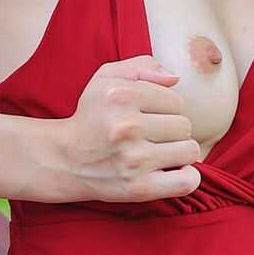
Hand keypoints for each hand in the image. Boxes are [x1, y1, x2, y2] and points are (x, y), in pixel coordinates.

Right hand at [60, 54, 205, 201]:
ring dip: (180, 152)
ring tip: (162, 152)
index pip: (176, 101)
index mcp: (121, 95)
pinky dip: (188, 177)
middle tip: (153, 137)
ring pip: (189, 150)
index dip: (166, 109)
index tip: (149, 117)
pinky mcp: (139, 187)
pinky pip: (186, 181)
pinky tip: (173, 170)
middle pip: (184, 126)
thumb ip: (141, 67)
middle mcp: (127, 126)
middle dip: (173, 131)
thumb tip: (175, 78)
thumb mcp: (105, 79)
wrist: (64, 159)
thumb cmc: (91, 117)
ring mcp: (134, 159)